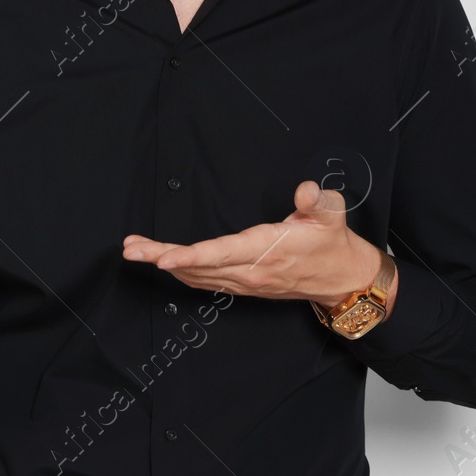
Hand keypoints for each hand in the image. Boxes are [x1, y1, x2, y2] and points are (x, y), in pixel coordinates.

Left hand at [122, 180, 389, 315]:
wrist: (343, 279)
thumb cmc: (332, 243)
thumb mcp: (332, 215)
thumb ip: (317, 201)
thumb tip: (305, 190)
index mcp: (267, 250)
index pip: (221, 254)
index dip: (190, 257)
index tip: (162, 258)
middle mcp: (251, 271)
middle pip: (199, 267)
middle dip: (161, 258)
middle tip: (132, 250)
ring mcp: (246, 282)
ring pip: (198, 276)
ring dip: (166, 264)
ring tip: (137, 251)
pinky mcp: (244, 285)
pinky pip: (206, 282)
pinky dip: (182, 273)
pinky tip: (165, 263)